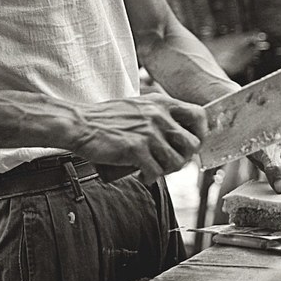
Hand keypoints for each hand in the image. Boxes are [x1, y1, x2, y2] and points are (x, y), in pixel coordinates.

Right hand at [67, 93, 206, 183]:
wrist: (79, 124)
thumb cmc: (107, 119)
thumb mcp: (140, 106)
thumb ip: (160, 115)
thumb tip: (181, 134)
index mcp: (162, 103)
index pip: (199, 115)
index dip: (200, 133)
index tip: (191, 144)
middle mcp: (159, 116)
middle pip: (192, 144)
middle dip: (184, 157)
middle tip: (169, 162)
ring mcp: (149, 132)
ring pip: (176, 161)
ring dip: (167, 170)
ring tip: (154, 169)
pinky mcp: (136, 149)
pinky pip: (156, 171)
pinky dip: (150, 178)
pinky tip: (142, 175)